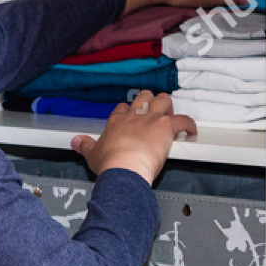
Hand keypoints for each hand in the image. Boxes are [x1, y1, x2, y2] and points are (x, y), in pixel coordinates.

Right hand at [69, 91, 195, 183]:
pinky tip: (191, 130)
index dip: (129, 111)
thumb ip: (84, 145)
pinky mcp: (166, 127)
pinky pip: (183, 120)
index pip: (123, 108)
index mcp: (117, 121)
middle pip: (144, 97)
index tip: (131, 119)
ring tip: (170, 116)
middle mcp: (135, 115)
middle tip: (153, 114)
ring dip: (168, 106)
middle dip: (150, 102)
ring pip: (163, 100)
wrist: (123, 168)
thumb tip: (74, 141)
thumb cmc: (109, 163)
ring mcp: (151, 119)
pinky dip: (189, 124)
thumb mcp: (92, 154)